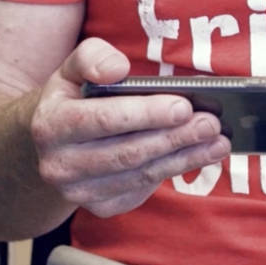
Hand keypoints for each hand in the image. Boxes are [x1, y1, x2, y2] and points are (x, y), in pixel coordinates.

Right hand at [29, 38, 229, 217]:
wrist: (48, 146)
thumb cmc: (71, 99)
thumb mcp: (71, 69)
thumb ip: (91, 57)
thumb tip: (117, 69)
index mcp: (50, 125)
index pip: (103, 119)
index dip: (145, 114)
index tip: (183, 105)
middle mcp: (60, 165)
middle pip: (127, 152)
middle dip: (174, 138)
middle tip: (211, 124)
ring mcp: (79, 192)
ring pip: (140, 175)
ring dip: (183, 158)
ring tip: (217, 141)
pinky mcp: (100, 207)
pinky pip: (142, 190)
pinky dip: (173, 172)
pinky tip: (198, 156)